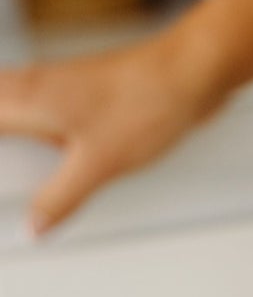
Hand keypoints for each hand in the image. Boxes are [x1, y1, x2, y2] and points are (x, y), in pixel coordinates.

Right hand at [0, 23, 230, 235]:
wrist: (191, 71)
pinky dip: (33, 121)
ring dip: (7, 122)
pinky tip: (48, 142)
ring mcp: (61, 83)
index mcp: (28, 99)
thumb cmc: (146, 102)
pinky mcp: (84, 88)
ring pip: (12, 98)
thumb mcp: (97, 164)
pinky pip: (41, 103)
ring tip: (14, 150)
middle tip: (7, 168)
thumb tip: (34, 225)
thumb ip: (60, 198)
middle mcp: (37, 84)